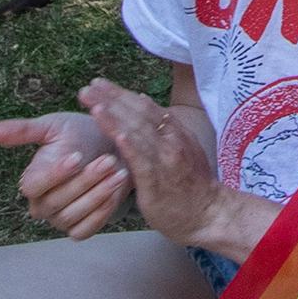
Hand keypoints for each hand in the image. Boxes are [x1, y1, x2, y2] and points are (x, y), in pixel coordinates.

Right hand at [0, 109, 125, 240]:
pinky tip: (117, 191)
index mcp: (32, 181)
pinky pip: (86, 230)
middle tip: (107, 160)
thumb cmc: (79, 135)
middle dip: (84, 181)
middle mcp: (42, 204)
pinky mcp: (80, 228)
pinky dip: (102, 212)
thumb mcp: (52, 127)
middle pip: (56, 202)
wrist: (111, 147)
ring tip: (119, 172)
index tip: (76, 156)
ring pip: (72, 216)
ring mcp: (60, 219)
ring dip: (97, 195)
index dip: (55, 174)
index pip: (34, 185)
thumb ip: (21, 130)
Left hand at [79, 77, 239, 248]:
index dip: (120, 94)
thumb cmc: (190, 186)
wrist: (209, 213)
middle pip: (138, 113)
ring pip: (138, 132)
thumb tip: (142, 103)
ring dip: (114, 117)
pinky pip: (142, 159)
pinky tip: (115, 134)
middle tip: (87, 88)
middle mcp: (172, 140)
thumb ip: (162, 130)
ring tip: (93, 104)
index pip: (145, 106)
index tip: (99, 85)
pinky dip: (129, 144)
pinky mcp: (158, 180)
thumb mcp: (180, 150)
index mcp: (175, 131)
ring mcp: (166, 159)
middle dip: (111, 99)